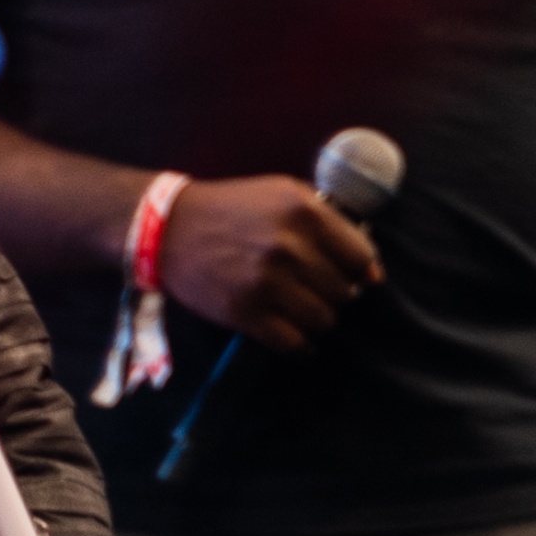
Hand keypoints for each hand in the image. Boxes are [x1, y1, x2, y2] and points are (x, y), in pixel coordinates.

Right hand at [152, 174, 379, 351]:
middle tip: (314, 289)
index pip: (361, 258)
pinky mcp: (244, 312)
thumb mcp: (282, 192)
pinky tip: (292, 334)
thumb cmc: (231, 208)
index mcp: (305, 213)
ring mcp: (266, 282)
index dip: (359, 270)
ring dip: (316, 318)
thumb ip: (328, 220)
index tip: (347, 274)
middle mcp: (289, 248)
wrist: (167, 228)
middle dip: (335, 294)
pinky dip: (299, 343)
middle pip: (344, 292)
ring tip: (299, 308)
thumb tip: (369, 269)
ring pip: (323, 319)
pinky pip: (293, 342)